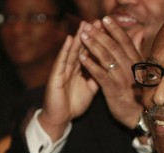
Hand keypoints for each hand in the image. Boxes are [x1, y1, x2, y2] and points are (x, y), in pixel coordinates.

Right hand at [39, 22, 98, 141]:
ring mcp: (63, 71)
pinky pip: (61, 62)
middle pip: (82, 49)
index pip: (90, 54)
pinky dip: (65, 51)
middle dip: (89, 36)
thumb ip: (97, 78)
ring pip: (72, 52)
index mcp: (80, 71)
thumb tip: (107, 69)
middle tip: (97, 22)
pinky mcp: (56, 77)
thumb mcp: (91, 90)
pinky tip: (70, 40)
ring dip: (78, 38)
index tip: (106, 31)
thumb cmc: (74, 104)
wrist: (61, 118)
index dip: (97, 43)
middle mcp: (72, 68)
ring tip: (84, 25)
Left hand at [78, 17, 144, 128]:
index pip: (126, 42)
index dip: (115, 29)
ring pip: (107, 58)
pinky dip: (91, 64)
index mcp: (137, 62)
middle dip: (101, 34)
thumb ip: (137, 51)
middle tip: (89, 26)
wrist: (136, 114)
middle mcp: (130, 68)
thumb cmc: (136, 90)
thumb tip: (139, 33)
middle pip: (114, 47)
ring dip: (94, 46)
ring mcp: (122, 79)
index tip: (106, 19)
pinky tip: (81, 57)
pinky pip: (100, 74)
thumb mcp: (140, 70)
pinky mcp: (113, 89)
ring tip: (83, 36)